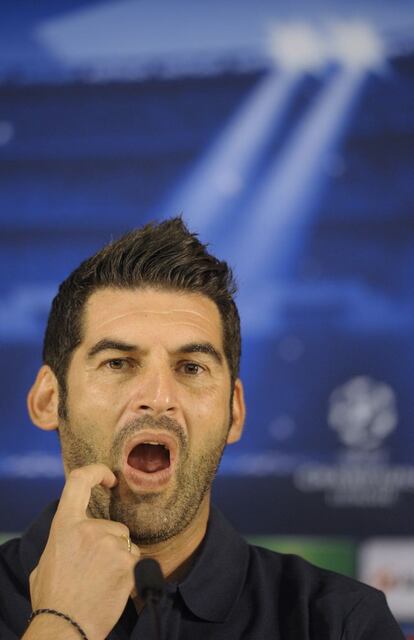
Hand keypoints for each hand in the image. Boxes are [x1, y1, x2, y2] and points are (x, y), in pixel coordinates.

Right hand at [29, 464, 139, 639]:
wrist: (64, 627)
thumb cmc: (52, 598)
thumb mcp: (46, 560)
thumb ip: (64, 540)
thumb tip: (73, 535)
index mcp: (65, 525)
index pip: (79, 481)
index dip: (97, 472)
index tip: (110, 478)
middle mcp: (89, 529)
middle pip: (113, 526)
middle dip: (110, 546)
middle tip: (96, 572)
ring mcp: (110, 544)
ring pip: (126, 545)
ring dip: (121, 560)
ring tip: (103, 582)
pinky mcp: (128, 562)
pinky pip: (137, 561)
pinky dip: (131, 574)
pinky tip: (115, 588)